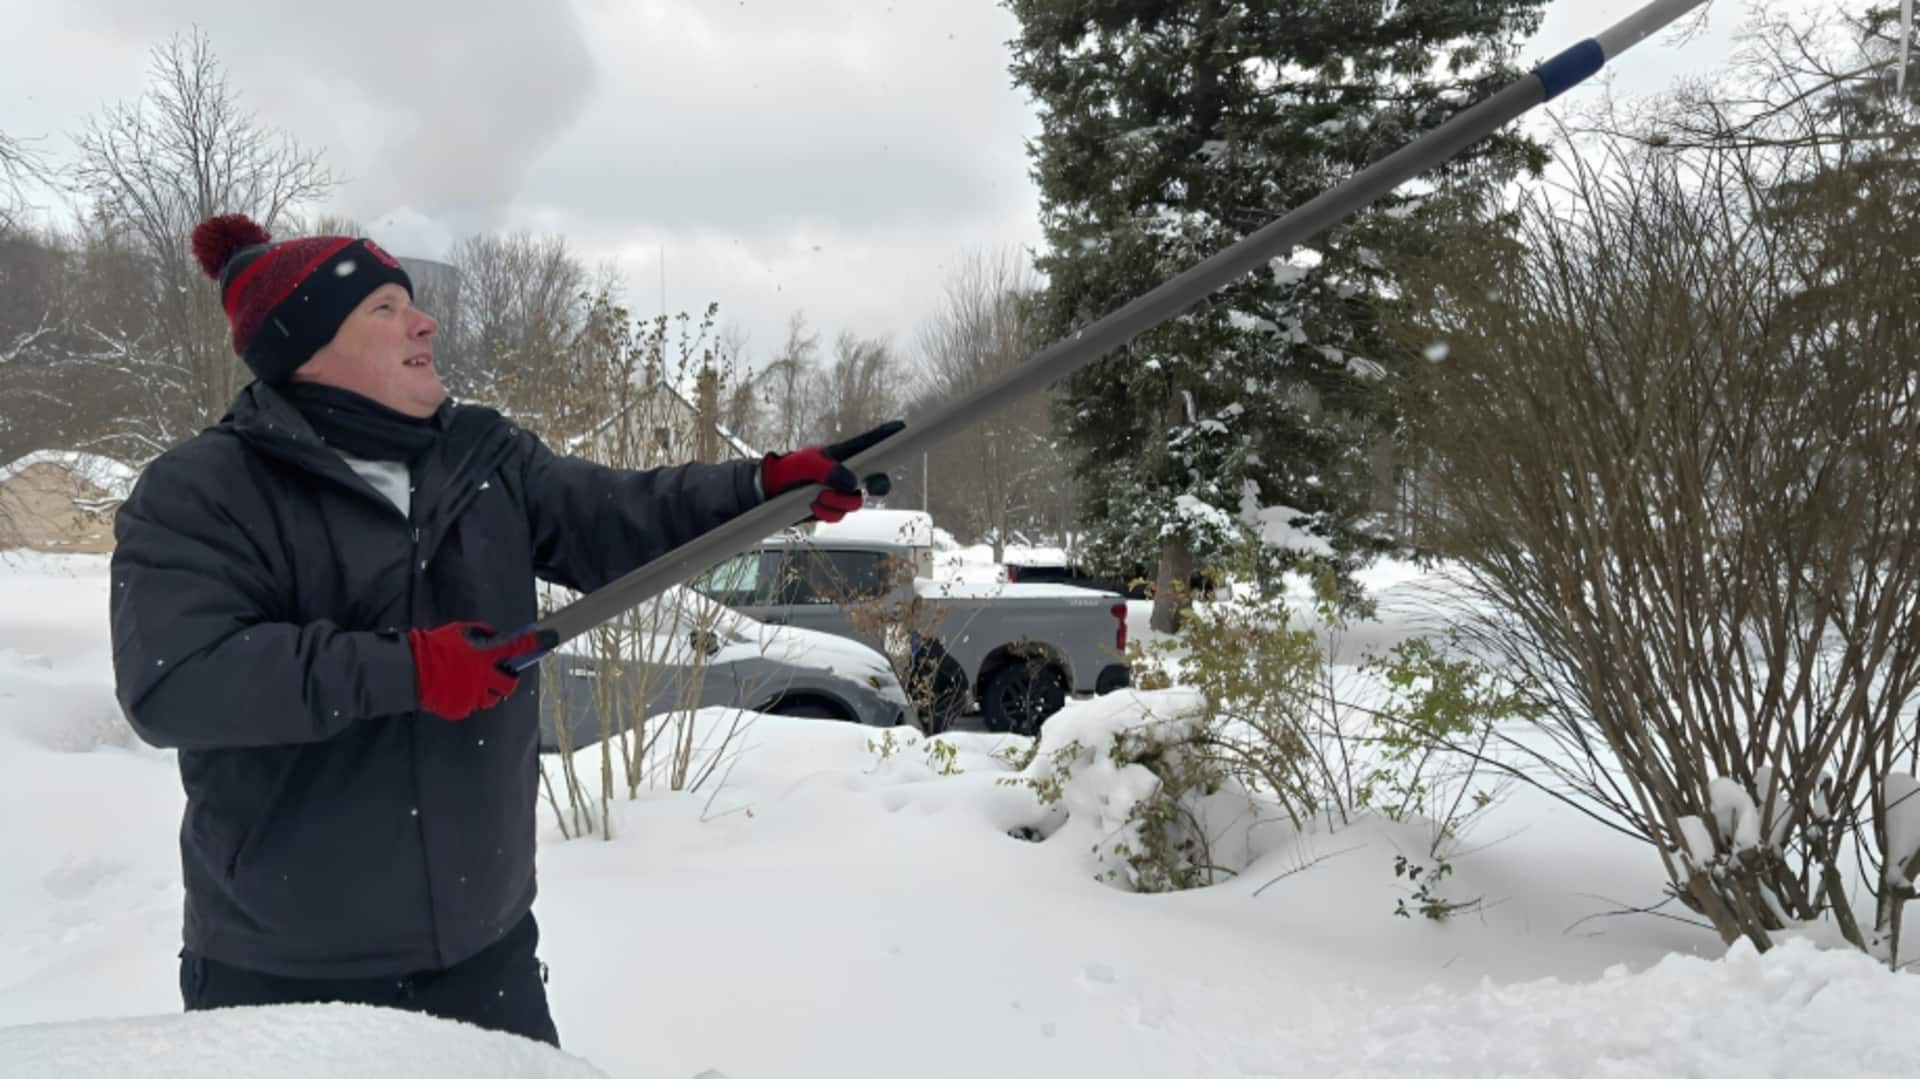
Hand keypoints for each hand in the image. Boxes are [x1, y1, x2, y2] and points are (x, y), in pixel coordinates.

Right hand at [407, 621, 548, 720]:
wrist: (409, 670)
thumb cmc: (433, 647)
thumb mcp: (460, 632)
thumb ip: (482, 635)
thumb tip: (497, 637)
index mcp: (483, 655)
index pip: (516, 647)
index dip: (535, 642)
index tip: (550, 638)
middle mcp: (482, 677)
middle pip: (509, 685)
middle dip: (508, 680)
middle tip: (501, 674)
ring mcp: (472, 696)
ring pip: (492, 699)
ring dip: (488, 691)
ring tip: (470, 682)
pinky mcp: (461, 709)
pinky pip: (472, 706)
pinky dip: (468, 699)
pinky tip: (454, 689)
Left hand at [760, 420, 901, 522]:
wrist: (771, 494)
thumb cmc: (790, 470)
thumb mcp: (807, 464)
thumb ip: (829, 469)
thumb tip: (852, 483)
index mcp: (843, 455)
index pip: (870, 443)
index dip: (888, 436)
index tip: (902, 428)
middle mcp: (847, 473)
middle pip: (878, 479)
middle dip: (878, 484)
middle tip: (872, 486)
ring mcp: (842, 493)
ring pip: (856, 502)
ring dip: (838, 502)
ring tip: (817, 497)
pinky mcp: (833, 509)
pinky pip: (839, 515)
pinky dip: (826, 512)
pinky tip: (813, 505)